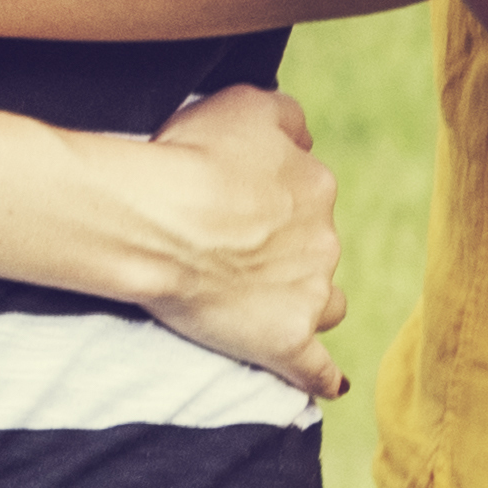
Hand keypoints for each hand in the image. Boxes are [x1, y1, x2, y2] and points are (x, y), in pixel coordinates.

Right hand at [99, 83, 348, 397]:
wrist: (159, 221)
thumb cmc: (190, 157)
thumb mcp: (242, 102)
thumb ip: (284, 113)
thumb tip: (303, 133)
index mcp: (314, 184)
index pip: (307, 190)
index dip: (270, 197)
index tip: (232, 200)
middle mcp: (323, 239)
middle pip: (314, 246)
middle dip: (283, 248)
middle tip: (227, 247)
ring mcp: (308, 293)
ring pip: (324, 301)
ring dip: (305, 300)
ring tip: (264, 303)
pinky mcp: (285, 341)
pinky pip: (316, 369)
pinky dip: (323, 378)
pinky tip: (328, 385)